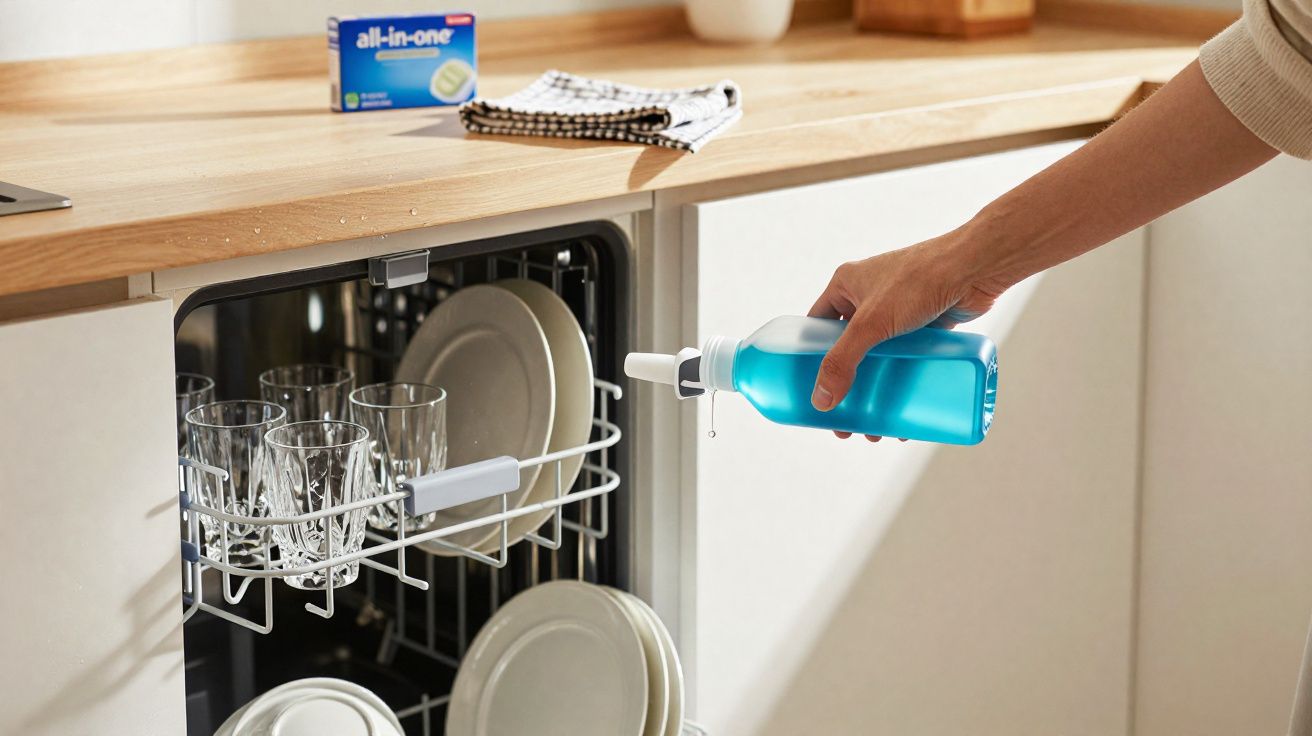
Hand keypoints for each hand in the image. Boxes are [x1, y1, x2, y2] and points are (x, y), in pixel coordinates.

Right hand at [807, 231, 1002, 440]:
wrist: (975, 267)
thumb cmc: (920, 280)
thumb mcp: (872, 322)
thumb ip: (843, 361)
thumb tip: (821, 402)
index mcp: (846, 285)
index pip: (817, 326)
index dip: (811, 360)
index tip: (812, 391)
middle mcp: (869, 296)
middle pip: (848, 350)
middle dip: (846, 387)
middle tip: (844, 421)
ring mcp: (898, 311)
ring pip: (879, 359)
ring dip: (874, 392)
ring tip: (875, 427)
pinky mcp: (925, 325)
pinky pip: (907, 360)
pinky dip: (902, 384)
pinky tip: (903, 410)